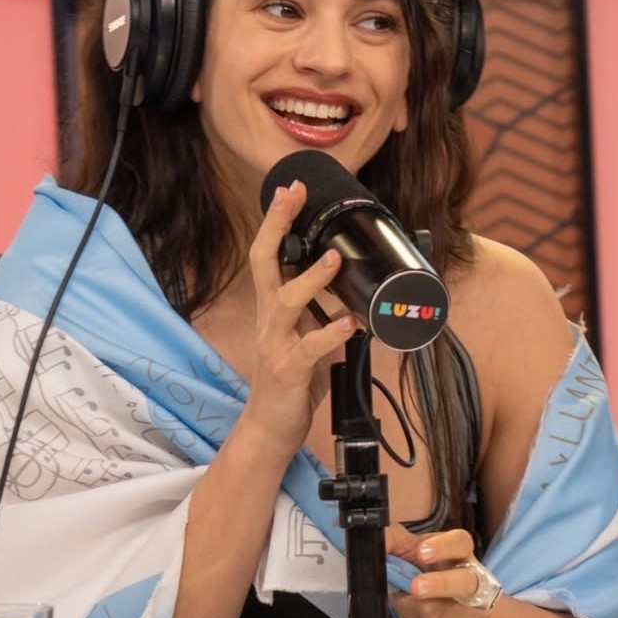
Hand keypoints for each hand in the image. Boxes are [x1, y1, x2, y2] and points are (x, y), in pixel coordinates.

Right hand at [239, 179, 356, 462]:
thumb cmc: (290, 381)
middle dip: (278, 228)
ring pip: (286, 303)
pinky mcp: (289, 370)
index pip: (268, 255)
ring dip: (311, 280)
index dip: (277, 221)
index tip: (291, 189)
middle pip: (264, 264)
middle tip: (293, 197)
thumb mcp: (304, 337)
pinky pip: (310, 349)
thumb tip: (353, 293)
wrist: (269, 428)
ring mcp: (275, 344)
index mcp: (273, 308)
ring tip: (334, 260)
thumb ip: (322, 314)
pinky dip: (333, 334)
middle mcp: (268, 319)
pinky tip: (352, 325)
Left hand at [386, 522, 497, 617]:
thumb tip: (378, 542)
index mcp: (461, 554)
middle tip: (415, 587)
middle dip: (438, 585)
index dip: (442, 547)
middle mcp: (476, 581)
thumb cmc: (434, 576)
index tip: (421, 553)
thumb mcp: (416, 553)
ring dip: (407, 608)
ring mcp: (475, 612)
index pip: (461, 543)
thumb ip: (396, 543)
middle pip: (464, 582)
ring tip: (401, 601)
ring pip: (436, 613)